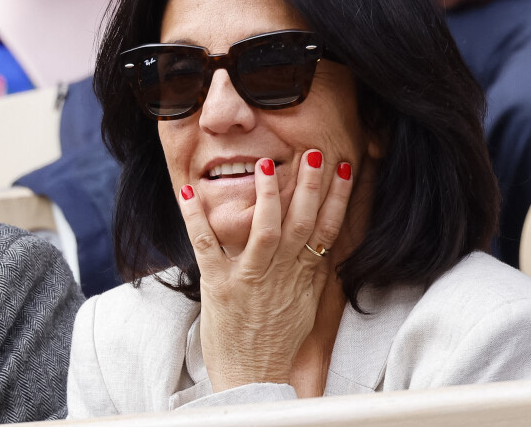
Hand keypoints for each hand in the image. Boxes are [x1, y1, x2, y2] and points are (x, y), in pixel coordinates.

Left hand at [178, 151, 352, 391]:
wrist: (253, 378)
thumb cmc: (280, 338)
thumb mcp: (307, 302)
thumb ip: (314, 268)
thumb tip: (324, 237)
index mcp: (304, 275)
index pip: (327, 229)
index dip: (337, 197)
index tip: (342, 167)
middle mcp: (280, 273)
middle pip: (301, 223)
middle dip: (309, 186)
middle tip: (314, 153)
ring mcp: (249, 278)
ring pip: (264, 231)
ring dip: (266, 197)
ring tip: (266, 166)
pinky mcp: (218, 286)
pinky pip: (206, 246)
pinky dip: (196, 218)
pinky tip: (188, 192)